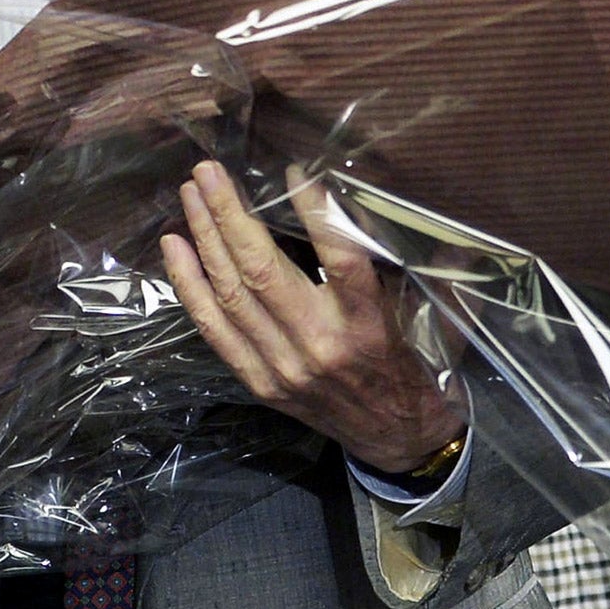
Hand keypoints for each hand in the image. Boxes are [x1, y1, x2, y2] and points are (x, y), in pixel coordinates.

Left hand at [161, 161, 463, 474]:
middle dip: (229, 215)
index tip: (293, 168)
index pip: (338, 257)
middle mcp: (320, 344)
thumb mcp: (434, 313)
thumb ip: (428, 265)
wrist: (401, 440)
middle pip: (261, 272)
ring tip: (189, 193)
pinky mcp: (260, 382)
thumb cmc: (420, 364)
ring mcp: (283, 366)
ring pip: (231, 295)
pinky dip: (189, 286)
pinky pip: (214, 330)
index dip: (314, 211)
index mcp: (368, 323)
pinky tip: (175, 248)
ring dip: (204, 239)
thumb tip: (423, 210)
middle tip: (208, 170)